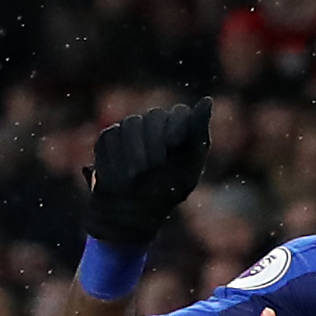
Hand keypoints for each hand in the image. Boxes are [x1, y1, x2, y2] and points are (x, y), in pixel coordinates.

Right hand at [82, 101, 211, 248]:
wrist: (130, 215)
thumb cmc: (164, 194)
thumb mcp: (188, 170)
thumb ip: (197, 135)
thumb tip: (207, 100)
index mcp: (178, 130)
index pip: (179, 114)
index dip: (175, 129)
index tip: (173, 146)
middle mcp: (154, 125)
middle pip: (154, 117)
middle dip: (154, 143)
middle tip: (153, 167)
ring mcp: (129, 129)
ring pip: (131, 124)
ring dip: (134, 152)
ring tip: (136, 176)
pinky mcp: (108, 138)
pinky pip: (110, 136)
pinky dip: (115, 158)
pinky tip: (120, 175)